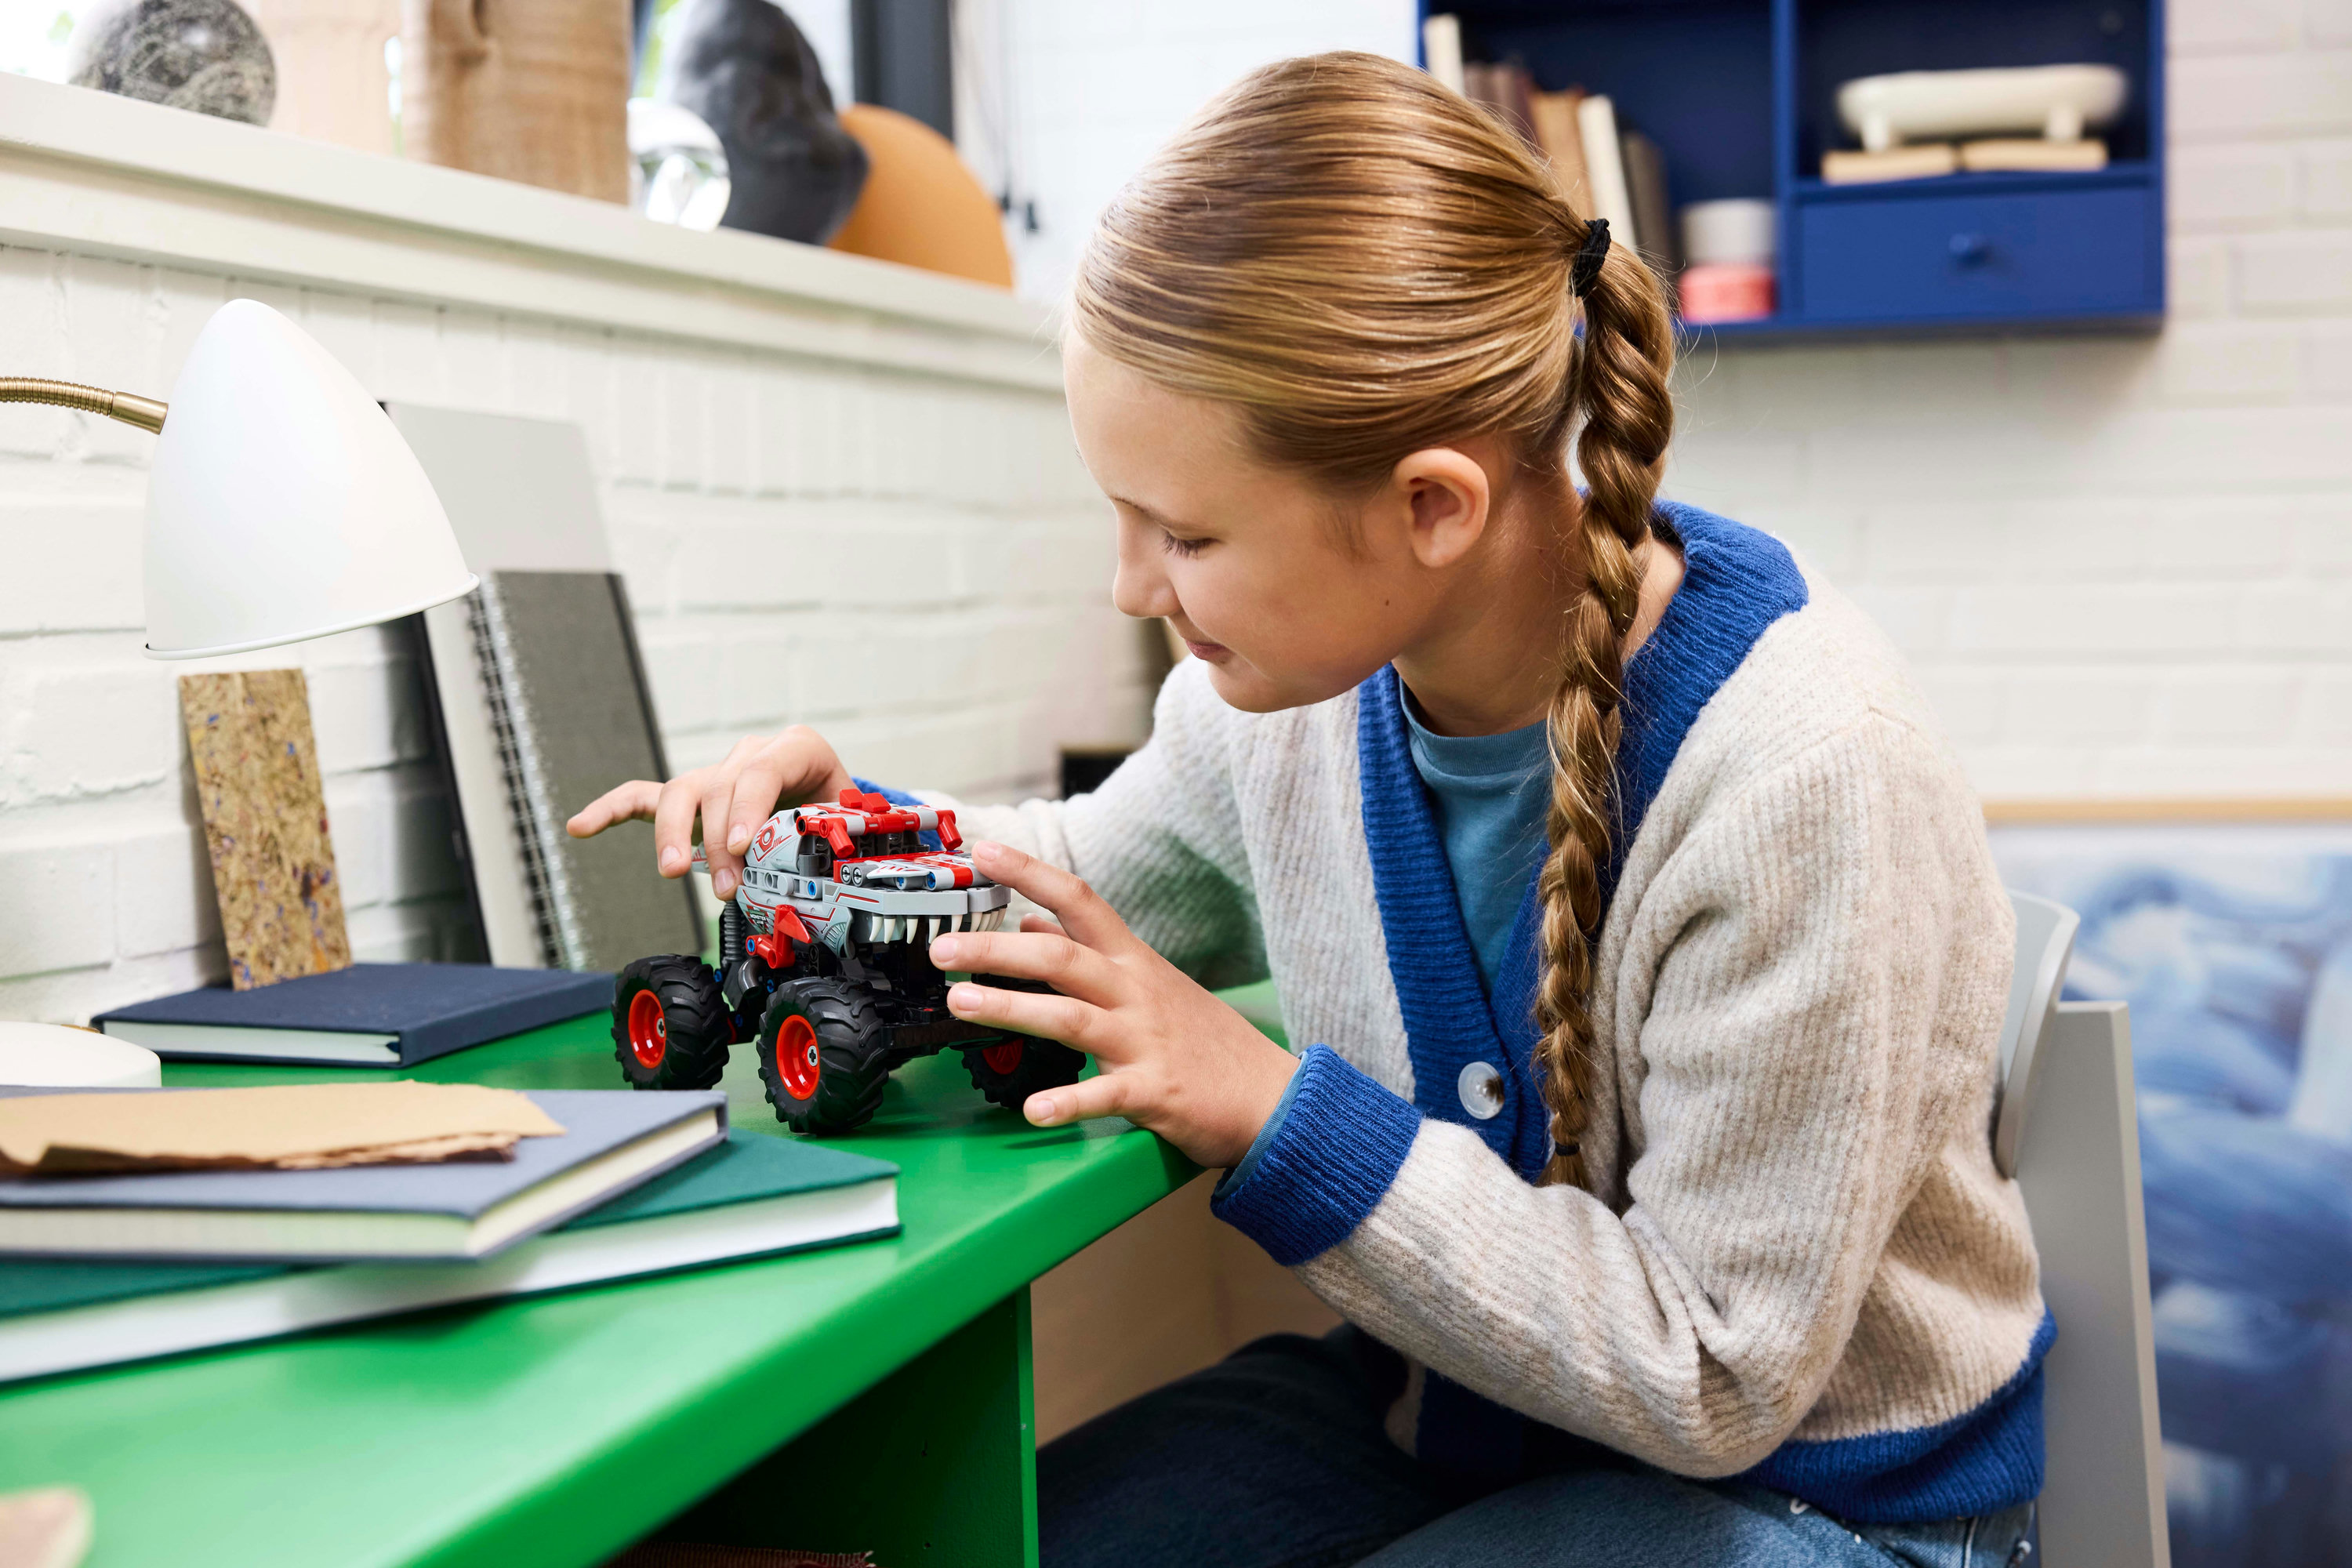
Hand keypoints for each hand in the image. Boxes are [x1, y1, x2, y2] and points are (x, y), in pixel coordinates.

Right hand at [565, 726, 854, 898]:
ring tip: (674, 871)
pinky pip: (644, 798)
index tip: (743, 848)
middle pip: (719, 788)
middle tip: (729, 890)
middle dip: (719, 841)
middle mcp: (750, 754)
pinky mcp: (691, 797)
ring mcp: (716, 774)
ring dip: (674, 836)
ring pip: (680, 793)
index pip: (762, 771)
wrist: (837, 810)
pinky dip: (611, 810)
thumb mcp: (851, 824)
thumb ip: (837, 841)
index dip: (748, 808)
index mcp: (796, 749)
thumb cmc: (843, 818)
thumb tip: (826, 872)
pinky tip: (579, 826)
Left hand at [926, 841, 1297, 1168]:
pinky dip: (1068, 1101)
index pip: (1080, 902)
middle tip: (941, 950)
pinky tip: (1032, 1110)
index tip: (983, 851)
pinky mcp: (1156, 1092)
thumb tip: (1033, 925)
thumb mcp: (1150, 985)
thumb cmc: (1203, 1041)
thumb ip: (1090, 955)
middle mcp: (1137, 992)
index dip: (1031, 873)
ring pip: (1070, 1017)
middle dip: (996, 951)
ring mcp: (1146, 1041)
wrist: (1273, 1098)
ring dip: (1011, 1009)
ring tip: (959, 1004)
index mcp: (1134, 962)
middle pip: (1061, 959)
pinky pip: (1105, 1094)